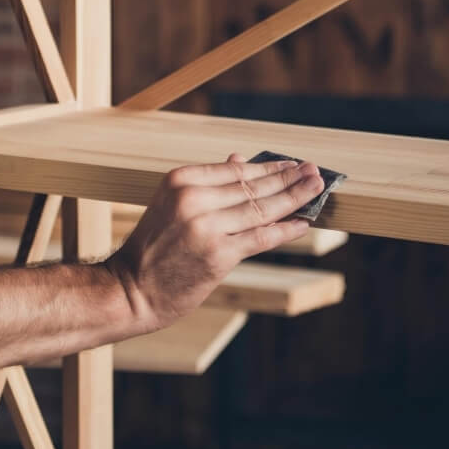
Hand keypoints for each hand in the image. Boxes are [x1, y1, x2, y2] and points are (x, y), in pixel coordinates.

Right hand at [106, 153, 323, 332]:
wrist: (132, 288)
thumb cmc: (154, 246)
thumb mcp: (173, 203)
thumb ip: (209, 182)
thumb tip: (241, 160)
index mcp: (180, 180)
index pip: (236, 170)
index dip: (268, 167)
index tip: (291, 164)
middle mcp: (193, 199)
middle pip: (252, 186)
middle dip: (288, 178)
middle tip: (315, 172)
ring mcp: (206, 226)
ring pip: (261, 208)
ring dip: (294, 198)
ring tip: (316, 189)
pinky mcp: (218, 254)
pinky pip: (261, 237)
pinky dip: (285, 229)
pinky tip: (303, 222)